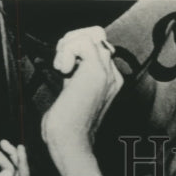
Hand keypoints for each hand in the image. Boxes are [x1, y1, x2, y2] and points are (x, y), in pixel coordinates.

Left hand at [41, 26, 123, 158]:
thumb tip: (68, 50)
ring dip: (68, 46)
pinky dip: (67, 51)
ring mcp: (108, 74)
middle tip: (61, 63)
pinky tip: (63, 71)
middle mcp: (114, 76)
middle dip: (73, 40)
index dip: (76, 47)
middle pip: (96, 34)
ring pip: (91, 35)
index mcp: (110, 80)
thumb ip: (76, 72)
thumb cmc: (66, 124)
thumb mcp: (72, 90)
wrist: (70, 140)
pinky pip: (83, 42)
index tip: (63, 68)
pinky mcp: (98, 73)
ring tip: (62, 68)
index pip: (97, 44)